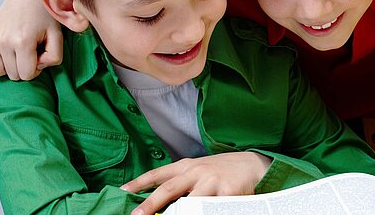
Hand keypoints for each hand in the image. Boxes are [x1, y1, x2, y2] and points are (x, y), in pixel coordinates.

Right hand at [0, 0, 62, 79]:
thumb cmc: (46, 16)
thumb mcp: (58, 36)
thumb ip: (54, 57)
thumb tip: (37, 67)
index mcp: (23, 41)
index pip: (26, 75)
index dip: (36, 70)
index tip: (39, 57)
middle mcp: (3, 41)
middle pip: (12, 75)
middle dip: (23, 68)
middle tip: (30, 52)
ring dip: (7, 67)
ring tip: (17, 54)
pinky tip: (4, 52)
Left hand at [121, 152, 271, 214]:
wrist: (252, 165)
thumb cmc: (220, 171)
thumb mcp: (198, 170)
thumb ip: (179, 182)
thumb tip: (154, 201)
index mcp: (186, 167)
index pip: (157, 174)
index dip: (138, 183)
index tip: (121, 193)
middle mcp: (197, 172)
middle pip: (168, 189)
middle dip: (150, 204)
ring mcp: (212, 182)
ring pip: (189, 203)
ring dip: (177, 214)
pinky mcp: (228, 193)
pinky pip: (211, 209)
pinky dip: (204, 214)